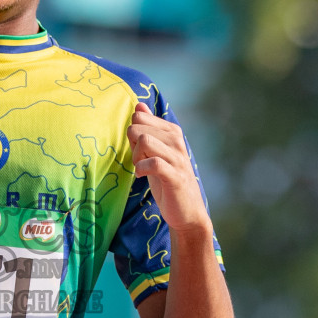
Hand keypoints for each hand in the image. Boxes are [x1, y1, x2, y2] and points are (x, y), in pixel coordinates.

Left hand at [128, 102, 209, 232]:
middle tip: (138, 161)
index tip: (138, 150)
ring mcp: (178, 158)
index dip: (132, 133)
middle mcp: (176, 141)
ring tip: (141, 169)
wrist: (186, 211)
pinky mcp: (175, 176)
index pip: (139, 117)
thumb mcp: (155, 152)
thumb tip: (139, 105)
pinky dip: (141, 169)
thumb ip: (147, 129)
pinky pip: (153, 163)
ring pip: (144, 142)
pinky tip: (141, 176)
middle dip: (131, 145)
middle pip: (138, 128)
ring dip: (136, 157)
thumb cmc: (167, 180)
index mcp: (171, 131)